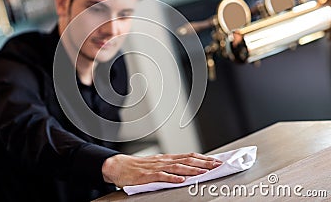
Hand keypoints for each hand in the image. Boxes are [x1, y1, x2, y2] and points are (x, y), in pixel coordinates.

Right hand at [102, 152, 221, 186]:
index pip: (189, 156)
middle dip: (204, 163)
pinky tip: (181, 180)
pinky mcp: (148, 175)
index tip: (216, 161)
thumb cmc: (138, 167)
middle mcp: (164, 160)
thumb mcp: (157, 165)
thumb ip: (171, 167)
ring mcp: (157, 167)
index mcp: (167, 158)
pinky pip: (162, 176)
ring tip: (204, 172)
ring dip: (192, 170)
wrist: (119, 166)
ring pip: (178, 167)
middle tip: (217, 165)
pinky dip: (172, 178)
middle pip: (188, 160)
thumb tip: (187, 170)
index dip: (204, 159)